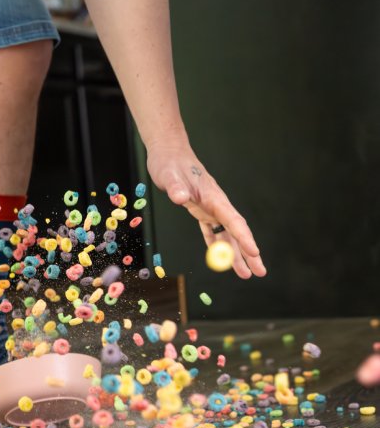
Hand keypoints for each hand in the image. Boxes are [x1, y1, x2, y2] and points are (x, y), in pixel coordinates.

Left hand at [146, 133, 265, 278]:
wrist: (168, 153)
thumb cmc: (169, 163)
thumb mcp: (169, 175)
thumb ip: (176, 187)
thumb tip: (180, 198)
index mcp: (213, 197)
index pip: (233, 220)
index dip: (244, 238)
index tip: (254, 253)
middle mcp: (216, 204)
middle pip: (236, 232)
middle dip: (248, 253)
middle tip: (260, 273)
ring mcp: (209, 207)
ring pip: (226, 235)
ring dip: (235, 255)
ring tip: (245, 274)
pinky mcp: (200, 210)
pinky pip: (212, 231)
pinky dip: (218, 246)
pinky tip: (224, 259)